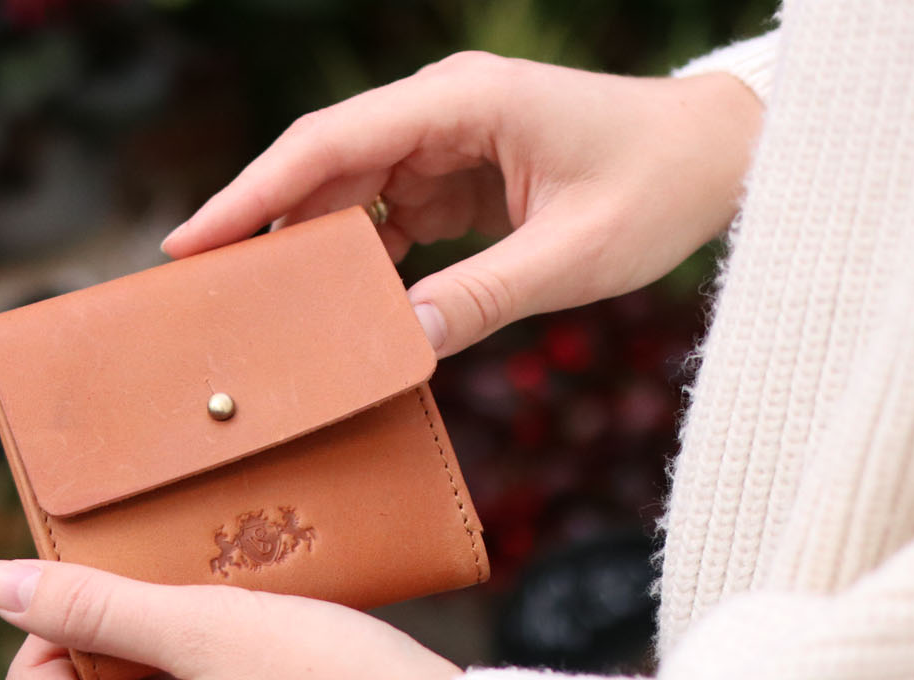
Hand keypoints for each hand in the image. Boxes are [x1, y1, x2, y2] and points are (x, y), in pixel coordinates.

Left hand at [0, 559, 459, 679]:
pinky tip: (280, 620)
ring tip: (243, 593)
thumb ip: (97, 604)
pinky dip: (230, 650)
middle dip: (131, 613)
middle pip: (97, 679)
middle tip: (191, 572)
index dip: (57, 616)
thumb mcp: (209, 628)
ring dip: (187, 625)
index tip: (121, 571)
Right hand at [163, 52, 763, 356]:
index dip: (252, 193)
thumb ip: (485, 297)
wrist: (724, 156)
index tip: (190, 243)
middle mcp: (441, 108)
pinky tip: (336, 309)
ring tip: (256, 313)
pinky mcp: (458, 172)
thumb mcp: (577, 254)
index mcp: (461, 100)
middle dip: (260, 226)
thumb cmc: (662, 185)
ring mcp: (446, 138)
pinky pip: (385, 213)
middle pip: (322, 166)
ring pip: (347, 192)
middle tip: (199, 294)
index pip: (328, 143)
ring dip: (307, 250)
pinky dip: (359, 260)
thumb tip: (399, 346)